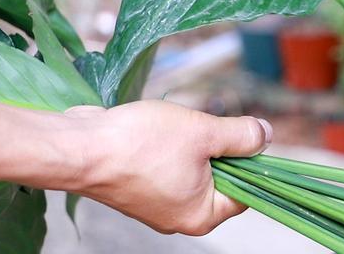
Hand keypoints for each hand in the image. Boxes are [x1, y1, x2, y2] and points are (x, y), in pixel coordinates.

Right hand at [65, 101, 272, 234]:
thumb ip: (241, 136)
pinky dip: (172, 146)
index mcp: (202, 215)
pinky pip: (170, 166)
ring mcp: (157, 204)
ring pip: (195, 168)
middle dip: (219, 148)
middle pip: (222, 179)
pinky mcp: (139, 188)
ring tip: (178, 128)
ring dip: (195, 143)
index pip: (247, 190)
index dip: (252, 160)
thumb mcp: (204, 132)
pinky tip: (159, 131)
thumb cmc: (139, 144)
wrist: (78, 147)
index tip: (247, 134)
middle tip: (208, 125)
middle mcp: (180, 217)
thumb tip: (265, 135)